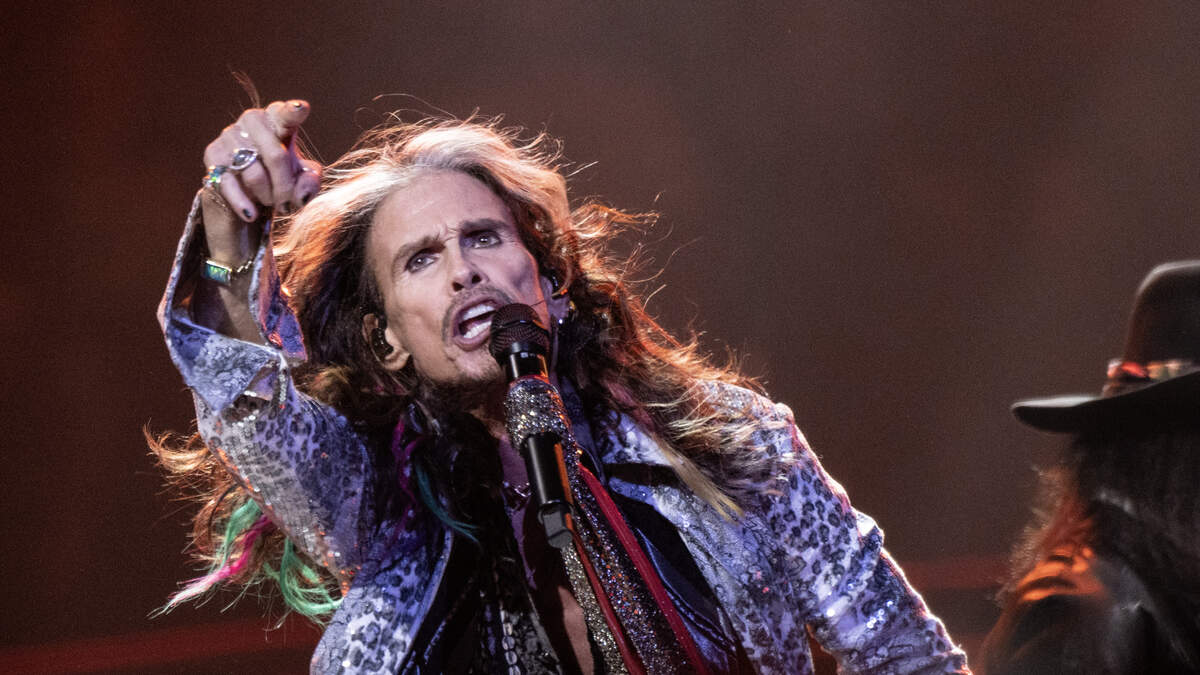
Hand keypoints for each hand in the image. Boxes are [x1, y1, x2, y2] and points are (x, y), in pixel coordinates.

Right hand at [200, 99, 321, 263]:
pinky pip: (229, 183)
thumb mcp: (303, 179)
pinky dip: (242, 202)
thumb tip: (301, 194)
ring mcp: (230, 135)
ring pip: (254, 174)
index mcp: (278, 119)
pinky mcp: (212, 154)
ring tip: (272, 202)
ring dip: (268, 196)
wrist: (250, 187)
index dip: (294, 112)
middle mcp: (253, 121)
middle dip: (285, 187)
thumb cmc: (282, 175)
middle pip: (275, 156)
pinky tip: (251, 214)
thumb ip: (310, 182)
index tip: (301, 109)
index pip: (286, 114)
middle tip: (288, 203)